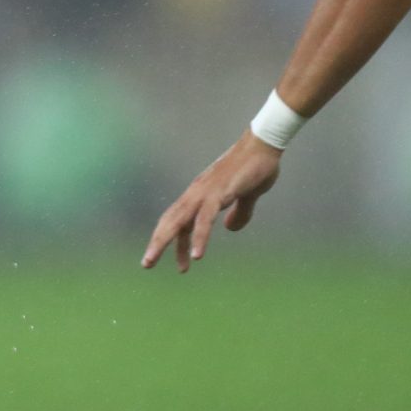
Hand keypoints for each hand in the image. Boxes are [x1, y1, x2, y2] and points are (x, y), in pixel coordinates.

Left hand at [142, 134, 284, 272]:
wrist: (264, 144)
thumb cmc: (254, 167)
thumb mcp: (246, 196)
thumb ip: (239, 212)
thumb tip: (231, 228)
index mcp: (200, 195)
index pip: (179, 222)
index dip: (176, 243)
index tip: (180, 266)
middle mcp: (197, 193)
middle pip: (170, 221)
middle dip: (158, 243)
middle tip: (146, 265)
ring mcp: (206, 192)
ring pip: (180, 221)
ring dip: (169, 242)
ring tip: (166, 265)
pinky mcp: (219, 193)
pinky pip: (204, 219)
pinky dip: (198, 237)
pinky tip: (197, 255)